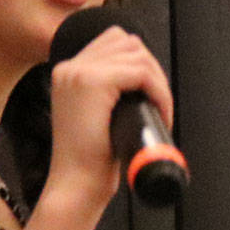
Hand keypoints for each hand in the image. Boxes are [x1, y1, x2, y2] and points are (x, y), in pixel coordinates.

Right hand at [46, 25, 173, 218]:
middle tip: (159, 103)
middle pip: (128, 43)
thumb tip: (145, 82)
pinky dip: (159, 92)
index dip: (140, 64)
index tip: (150, 94)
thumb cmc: (90, 162)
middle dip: (152, 69)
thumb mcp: (97, 117)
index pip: (113, 43)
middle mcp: (70, 67)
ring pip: (138, 55)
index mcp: (68, 73)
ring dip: (158, 82)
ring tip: (161, 110)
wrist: (76, 186)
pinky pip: (142, 73)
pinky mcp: (94, 82)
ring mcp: (79, 72)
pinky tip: (161, 114)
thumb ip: (110, 95)